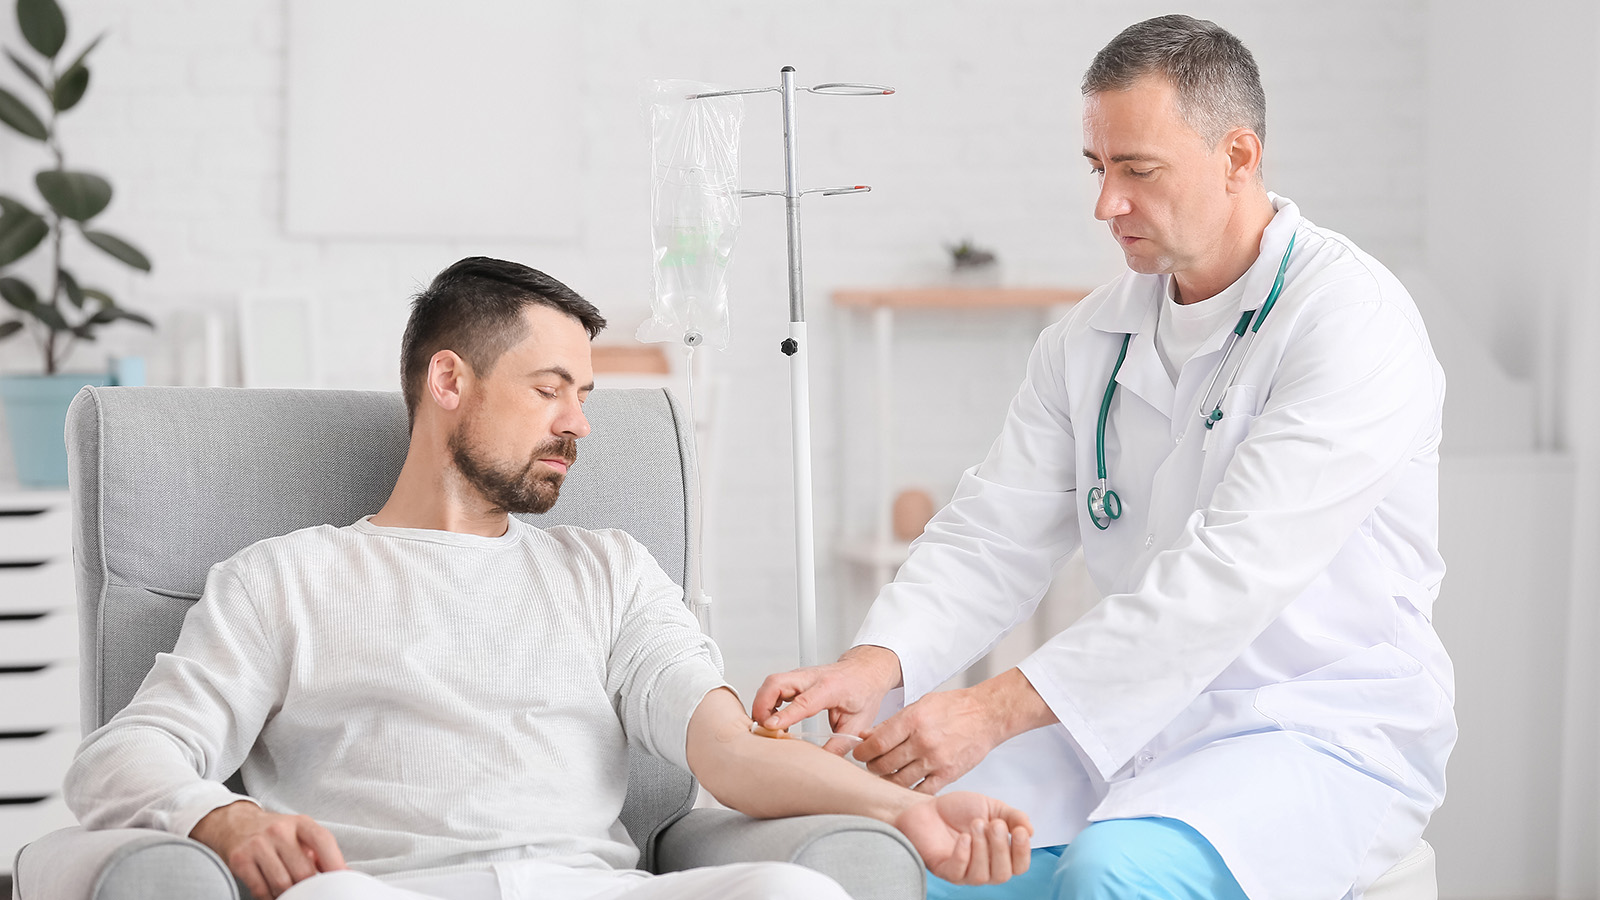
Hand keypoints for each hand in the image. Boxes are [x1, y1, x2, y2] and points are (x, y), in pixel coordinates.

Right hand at [189, 800, 345, 899]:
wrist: (235, 824)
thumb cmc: (274, 833)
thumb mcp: (299, 833)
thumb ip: (319, 852)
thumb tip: (342, 874)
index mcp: (300, 823)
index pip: (323, 841)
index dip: (335, 863)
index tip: (342, 879)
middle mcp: (279, 831)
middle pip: (303, 871)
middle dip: (309, 886)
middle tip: (310, 891)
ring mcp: (258, 845)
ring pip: (282, 884)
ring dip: (288, 894)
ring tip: (290, 892)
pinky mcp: (240, 860)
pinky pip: (261, 890)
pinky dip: (270, 897)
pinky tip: (273, 894)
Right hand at [752, 645, 901, 743]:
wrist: (866, 672)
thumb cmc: (863, 692)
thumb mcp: (858, 723)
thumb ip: (839, 744)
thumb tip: (823, 763)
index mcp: (831, 688)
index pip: (803, 701)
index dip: (785, 715)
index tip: (770, 727)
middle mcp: (812, 677)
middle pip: (777, 683)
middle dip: (762, 705)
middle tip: (762, 728)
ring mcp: (801, 675)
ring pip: (772, 682)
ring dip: (762, 703)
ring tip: (766, 726)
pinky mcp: (795, 678)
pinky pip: (773, 685)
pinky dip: (766, 700)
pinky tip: (773, 717)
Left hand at [855, 686, 1004, 793]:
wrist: (987, 715)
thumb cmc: (954, 708)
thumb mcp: (919, 705)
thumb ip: (892, 723)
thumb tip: (866, 736)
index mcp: (913, 720)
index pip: (877, 743)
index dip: (863, 752)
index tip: (859, 753)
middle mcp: (923, 742)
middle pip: (884, 764)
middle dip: (872, 766)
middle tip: (871, 763)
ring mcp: (936, 760)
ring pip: (899, 780)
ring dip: (887, 779)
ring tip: (886, 773)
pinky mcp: (948, 775)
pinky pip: (921, 790)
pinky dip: (910, 789)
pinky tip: (906, 783)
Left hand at [892, 791, 1031, 884]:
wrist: (927, 806)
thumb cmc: (957, 810)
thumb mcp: (991, 807)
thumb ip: (1013, 816)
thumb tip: (1030, 830)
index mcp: (998, 854)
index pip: (1019, 866)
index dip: (1023, 852)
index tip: (1020, 831)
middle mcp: (983, 867)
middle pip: (1002, 874)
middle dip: (1001, 847)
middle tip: (993, 824)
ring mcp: (963, 872)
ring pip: (982, 876)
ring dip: (982, 848)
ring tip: (975, 824)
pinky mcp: (943, 870)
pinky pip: (958, 873)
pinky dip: (963, 855)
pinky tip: (963, 837)